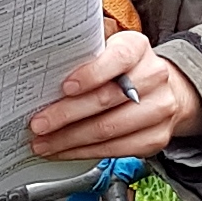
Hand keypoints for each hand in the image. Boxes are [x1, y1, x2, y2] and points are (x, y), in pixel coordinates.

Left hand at [27, 29, 201, 164]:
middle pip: (106, 99)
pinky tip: (66, 150)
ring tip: (45, 142)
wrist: (162, 91)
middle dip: (66, 115)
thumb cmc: (122, 71)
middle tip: (39, 124)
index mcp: (137, 48)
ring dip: (70, 139)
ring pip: (108, 129)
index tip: (64, 87)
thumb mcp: (106, 51)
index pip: (117, 58)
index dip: (91, 74)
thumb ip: (83, 57)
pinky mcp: (155, 137)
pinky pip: (116, 149)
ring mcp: (158, 109)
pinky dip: (84, 152)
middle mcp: (153, 76)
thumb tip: (43, 75)